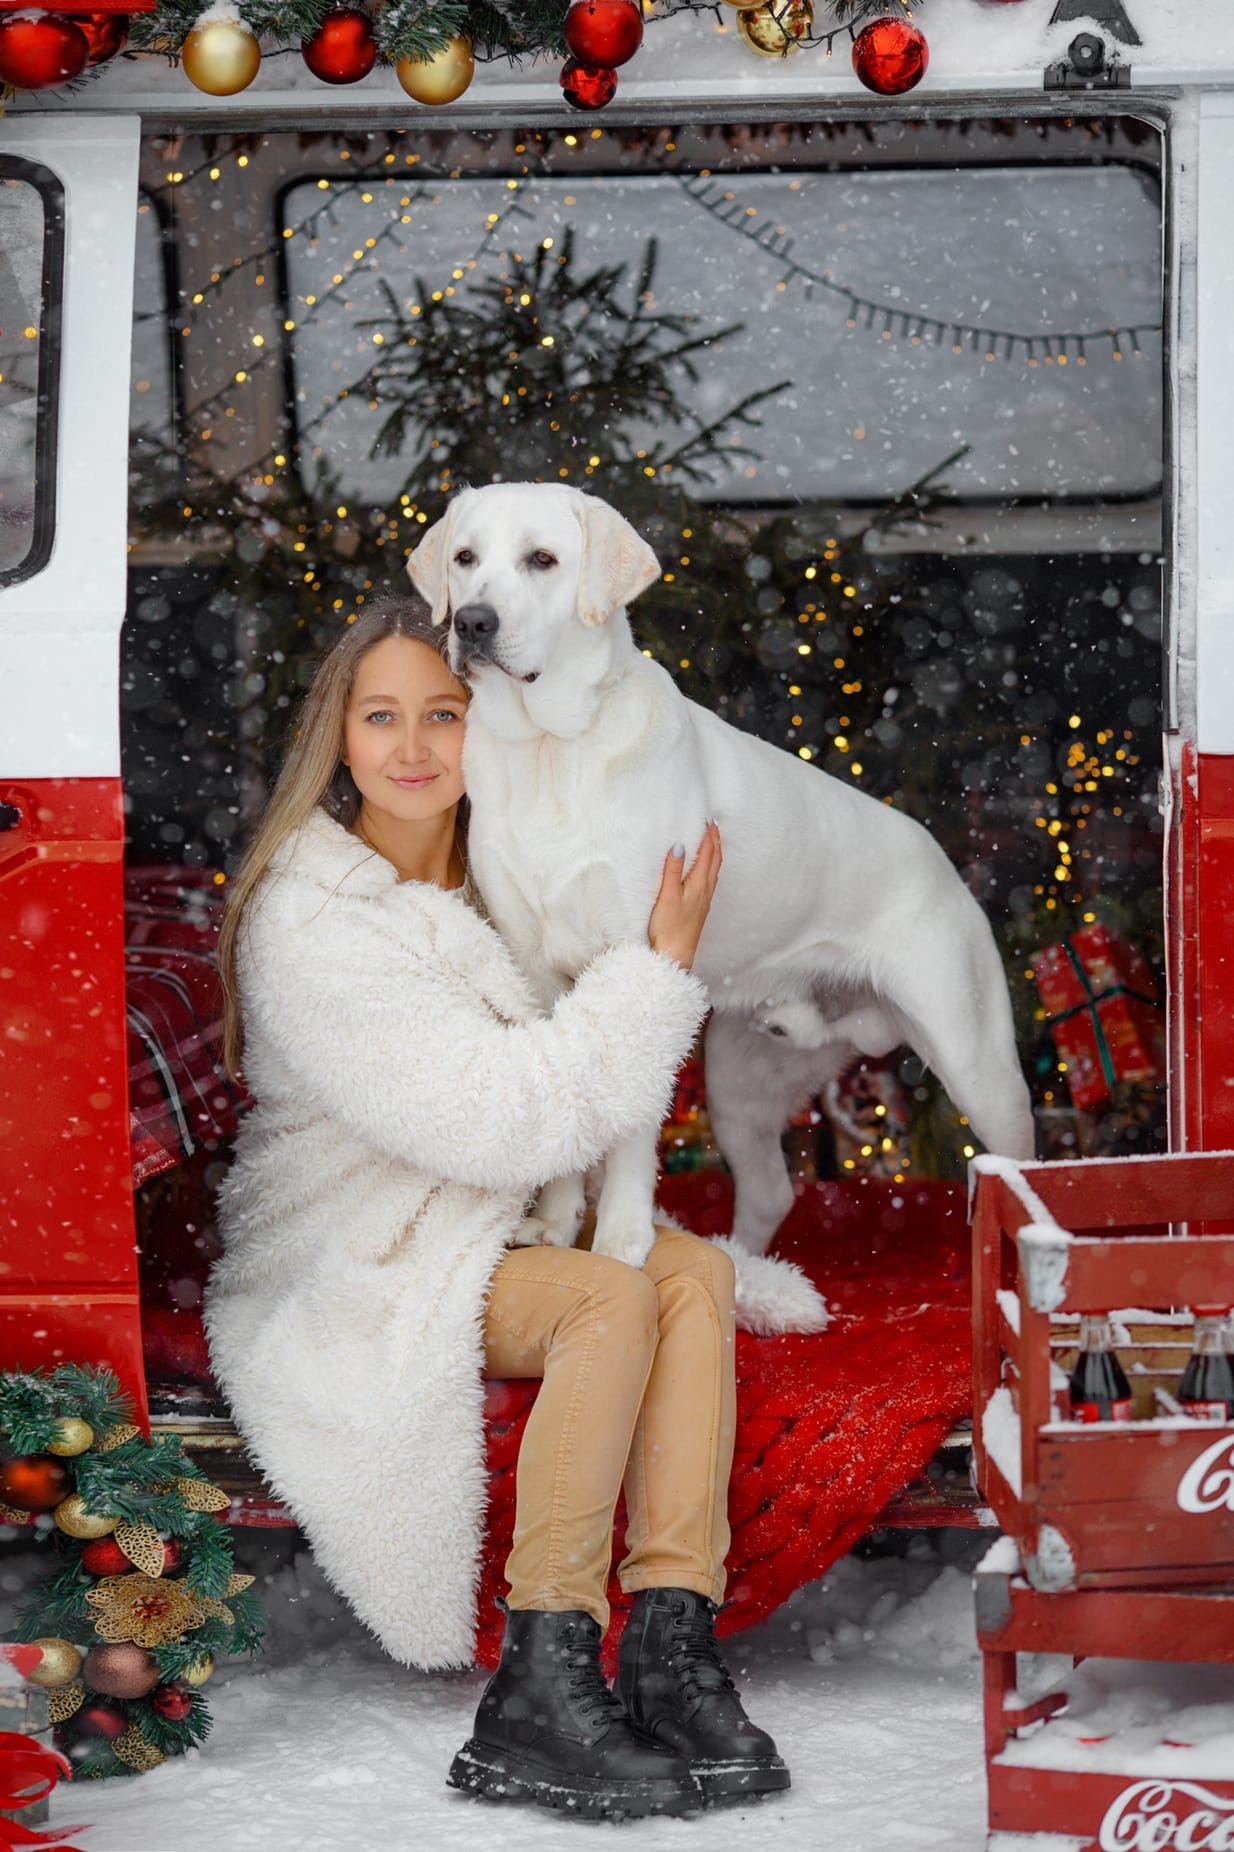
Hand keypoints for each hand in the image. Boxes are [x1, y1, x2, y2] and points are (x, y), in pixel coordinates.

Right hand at [648, 822, 721, 971]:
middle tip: (712, 824)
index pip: (708, 853)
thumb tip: (679, 845)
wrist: (676, 955)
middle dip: (715, 840)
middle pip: (715, 859)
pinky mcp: (701, 907)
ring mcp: (705, 899)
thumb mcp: (667, 896)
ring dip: (715, 852)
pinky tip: (705, 869)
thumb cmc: (669, 928)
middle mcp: (706, 889)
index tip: (707, 819)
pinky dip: (711, 866)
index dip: (708, 834)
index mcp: (699, 883)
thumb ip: (672, 870)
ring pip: (715, 869)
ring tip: (711, 840)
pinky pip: (710, 879)